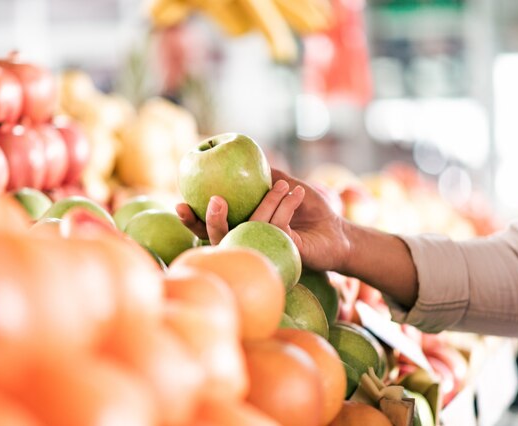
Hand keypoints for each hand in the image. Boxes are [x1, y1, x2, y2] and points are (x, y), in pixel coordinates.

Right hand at [176, 169, 350, 272]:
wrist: (337, 229)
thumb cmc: (309, 209)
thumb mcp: (284, 186)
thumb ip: (262, 176)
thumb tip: (238, 157)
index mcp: (242, 228)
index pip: (209, 228)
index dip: (191, 220)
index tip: (180, 202)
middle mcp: (248, 243)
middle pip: (218, 239)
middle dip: (211, 222)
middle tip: (216, 201)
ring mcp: (264, 251)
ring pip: (249, 230)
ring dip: (266, 203)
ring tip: (282, 185)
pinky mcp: (282, 254)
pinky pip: (275, 229)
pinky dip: (285, 207)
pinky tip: (295, 193)